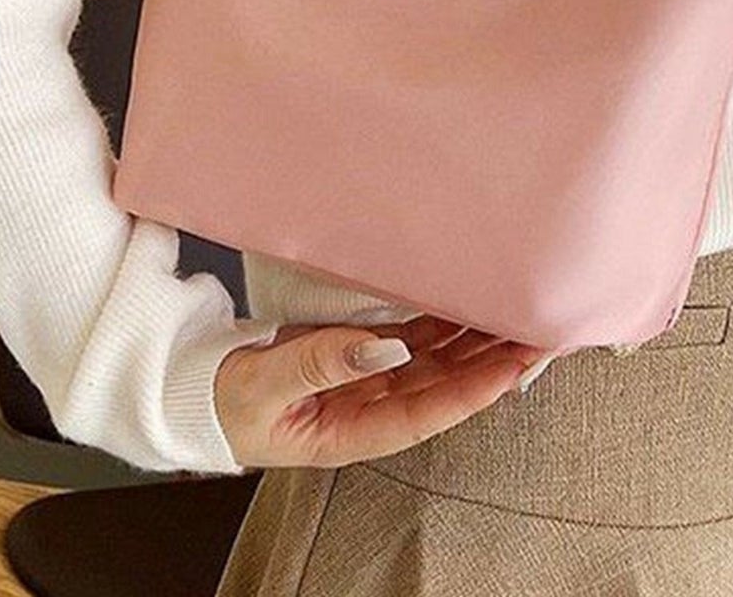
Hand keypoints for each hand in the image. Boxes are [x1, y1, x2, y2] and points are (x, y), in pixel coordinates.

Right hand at [214, 312, 553, 468]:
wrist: (194, 388)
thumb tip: (385, 345)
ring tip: (519, 310)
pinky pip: (414, 338)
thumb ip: (320, 363)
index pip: (426, 412)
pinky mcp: (360, 352)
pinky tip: (472, 301)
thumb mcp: (264, 384)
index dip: (473, 391)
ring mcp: (369, 379)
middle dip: (493, 363)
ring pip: (437, 361)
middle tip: (538, 332)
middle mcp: (370, 407)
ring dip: (476, 339)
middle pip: (444, 387)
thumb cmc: (223, 399)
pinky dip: (445, 321)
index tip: (513, 367)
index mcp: (350, 431)